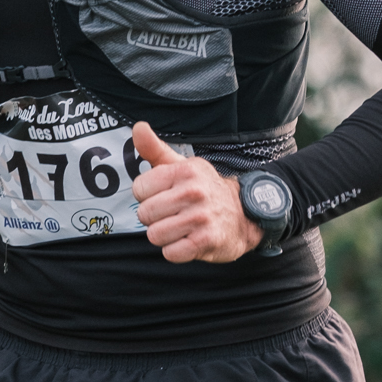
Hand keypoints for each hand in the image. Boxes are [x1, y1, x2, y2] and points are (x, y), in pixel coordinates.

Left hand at [131, 121, 260, 263]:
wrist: (243, 214)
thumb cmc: (204, 190)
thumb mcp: (182, 166)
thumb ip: (155, 149)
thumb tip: (138, 127)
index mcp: (185, 171)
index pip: (139, 188)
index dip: (147, 195)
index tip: (164, 195)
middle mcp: (194, 192)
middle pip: (144, 214)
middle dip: (154, 218)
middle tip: (173, 214)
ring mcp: (201, 217)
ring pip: (154, 235)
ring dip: (164, 236)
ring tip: (180, 227)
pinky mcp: (206, 241)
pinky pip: (170, 253)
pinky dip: (176, 251)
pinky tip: (188, 240)